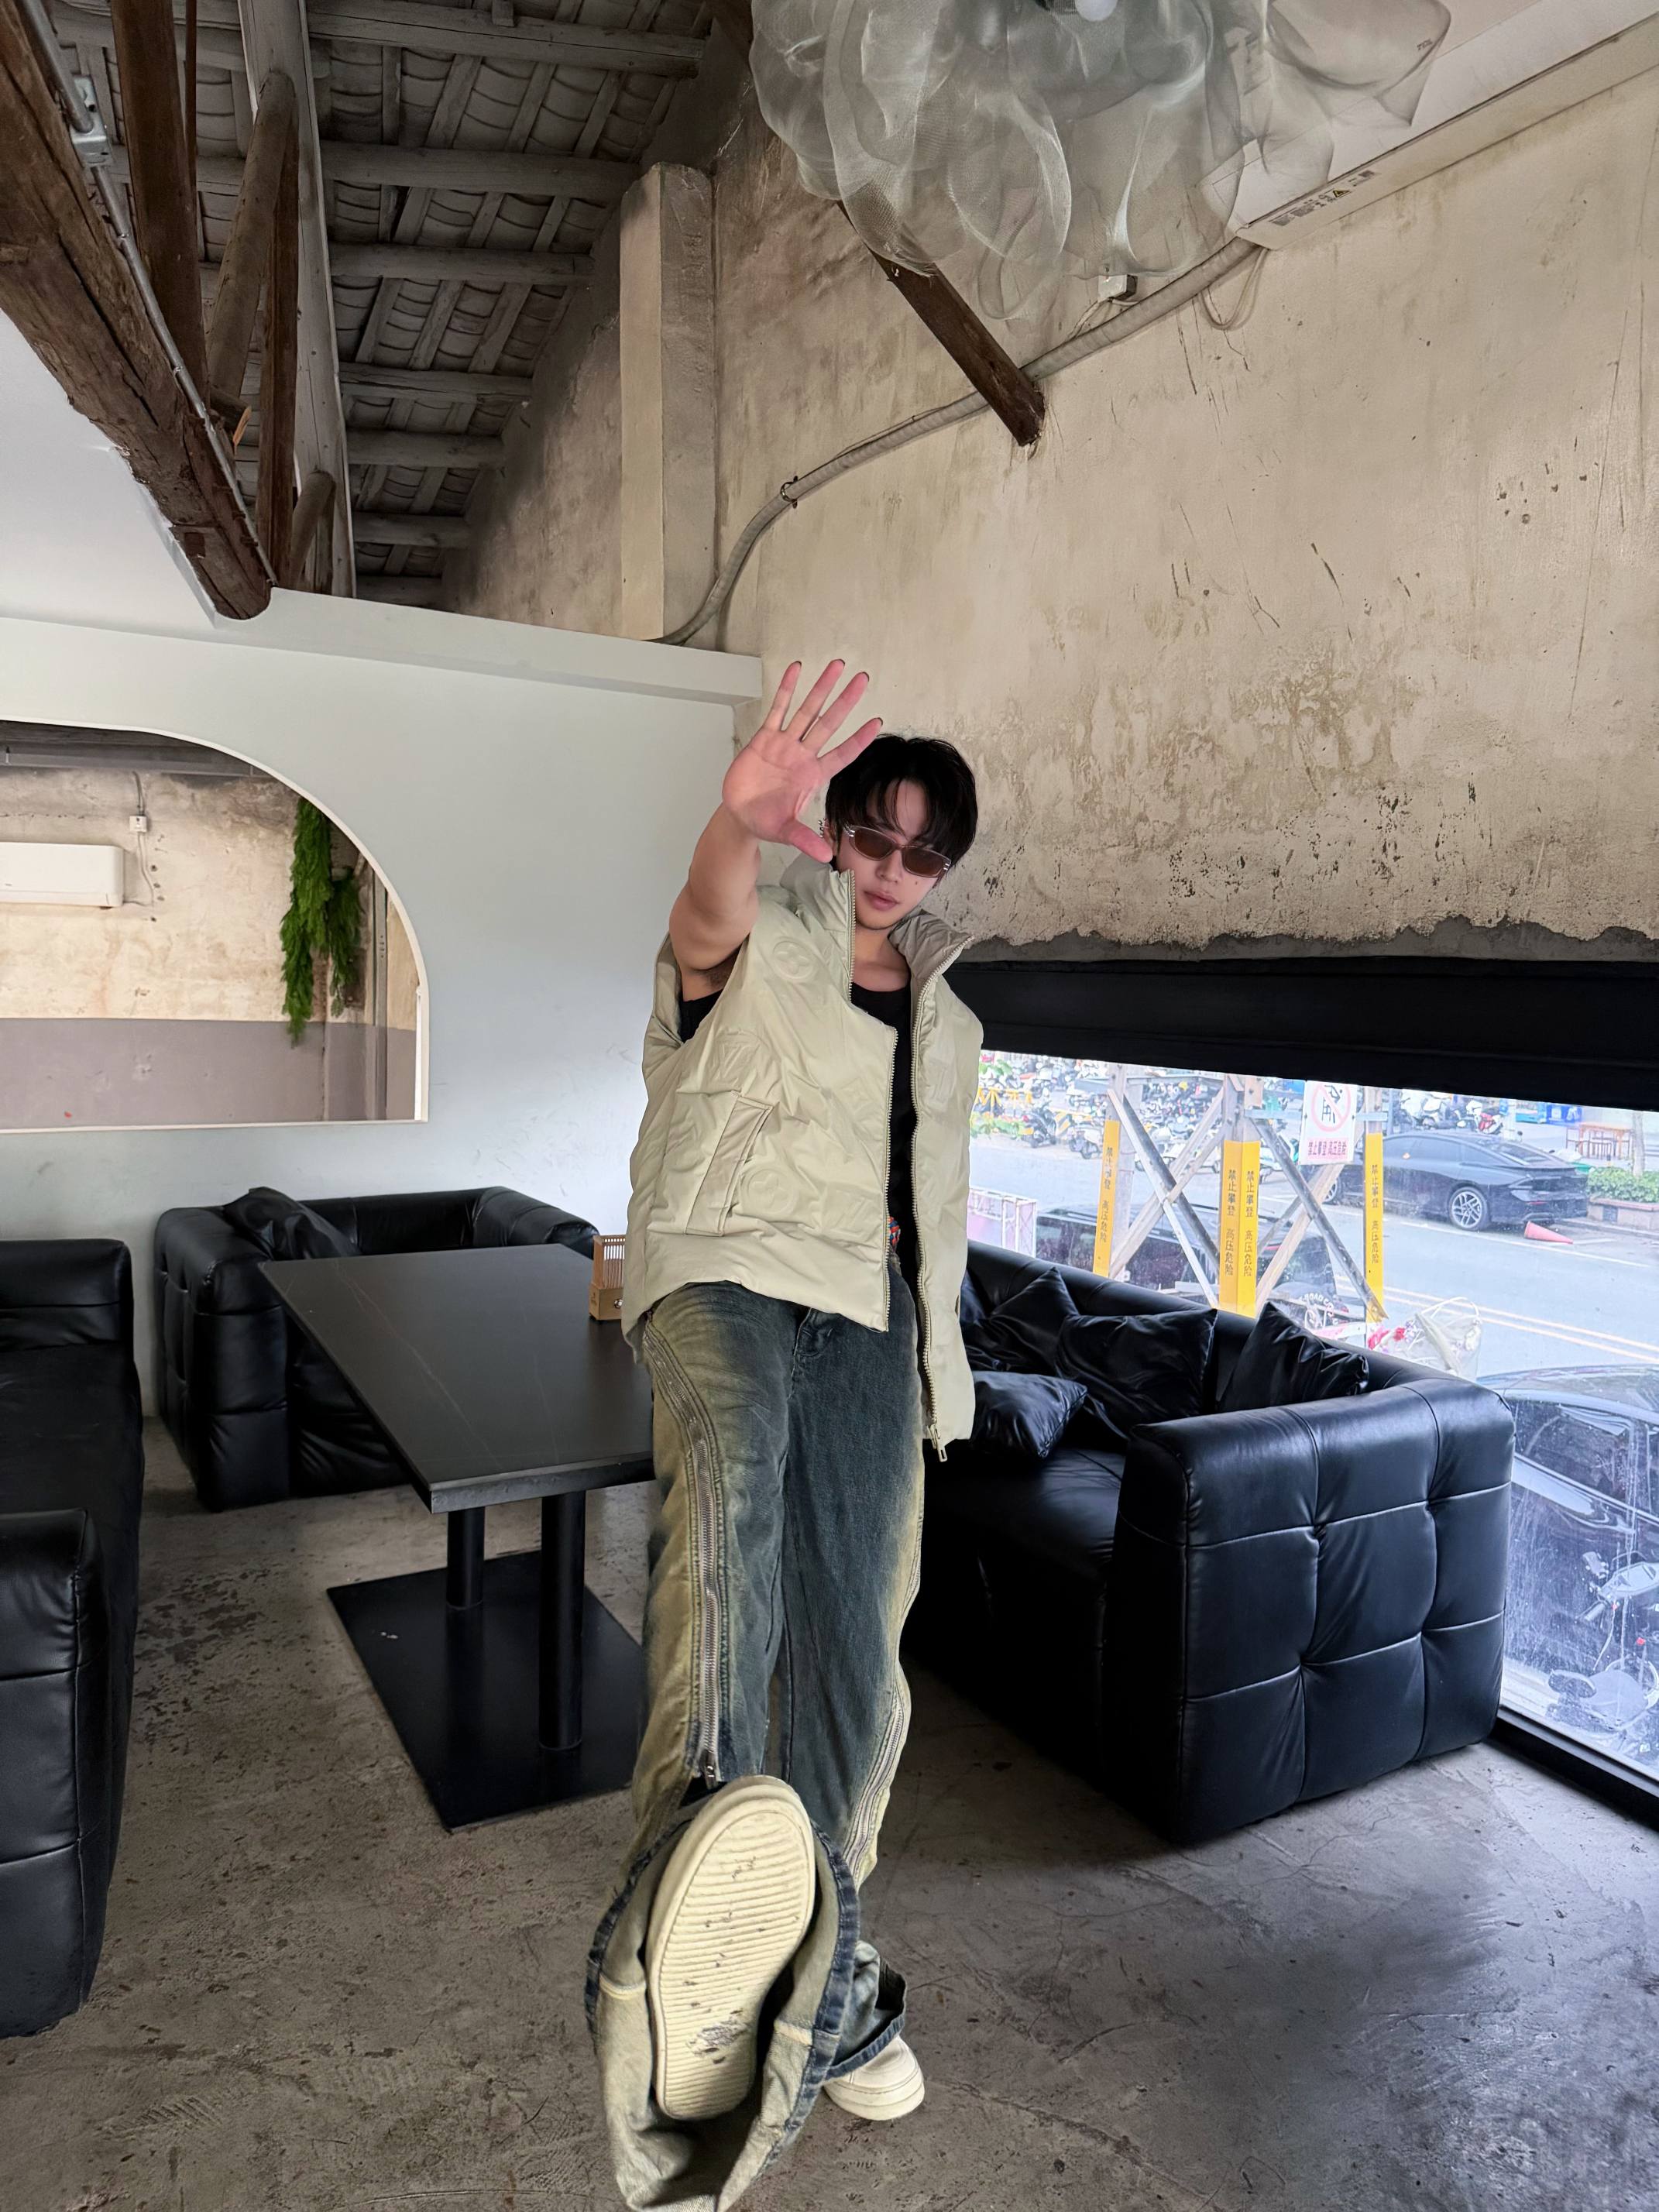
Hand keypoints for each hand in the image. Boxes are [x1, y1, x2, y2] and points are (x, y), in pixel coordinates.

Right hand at [721, 659, 881, 861]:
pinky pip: (778, 709)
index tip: (878, 721)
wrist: (740, 815)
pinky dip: (787, 690)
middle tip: (863, 678)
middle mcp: (803, 755)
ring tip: (836, 665)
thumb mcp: (786, 832)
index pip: (842, 754)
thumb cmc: (765, 822)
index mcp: (812, 775)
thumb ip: (804, 839)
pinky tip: (796, 669)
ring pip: (807, 710)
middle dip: (846, 700)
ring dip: (821, 688)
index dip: (859, 738)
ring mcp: (785, 744)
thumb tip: (825, 856)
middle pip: (829, 722)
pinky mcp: (764, 739)